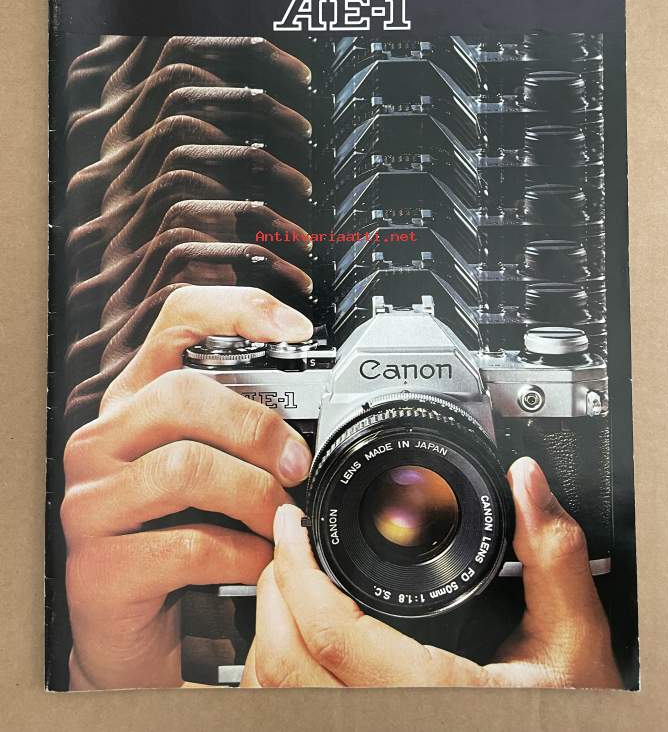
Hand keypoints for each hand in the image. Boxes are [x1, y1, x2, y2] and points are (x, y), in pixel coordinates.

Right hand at [62, 285, 313, 689]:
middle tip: (296, 465)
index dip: (236, 311)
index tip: (296, 329)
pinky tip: (258, 562)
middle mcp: (102, 442)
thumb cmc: (174, 538)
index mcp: (133, 403)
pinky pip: (187, 545)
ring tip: (281, 519)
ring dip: (254, 495)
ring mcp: (91, 503)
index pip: (175, 322)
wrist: (130, 628)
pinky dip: (242, 554)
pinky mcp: (98, 568)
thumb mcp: (205, 473)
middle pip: (181, 395)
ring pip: (185, 468)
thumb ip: (236, 437)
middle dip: (257, 428)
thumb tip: (305, 431)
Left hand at [241, 458, 620, 688]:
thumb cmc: (570, 722)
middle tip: (290, 545)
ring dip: (270, 632)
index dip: (297, 567)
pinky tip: (300, 640)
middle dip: (273, 589)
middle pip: (282, 662)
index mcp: (432, 697)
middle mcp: (385, 725)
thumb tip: (527, 484)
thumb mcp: (575, 644)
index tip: (293, 524)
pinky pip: (285, 712)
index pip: (329, 631)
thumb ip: (552, 557)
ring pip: (274, 695)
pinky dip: (278, 672)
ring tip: (291, 586)